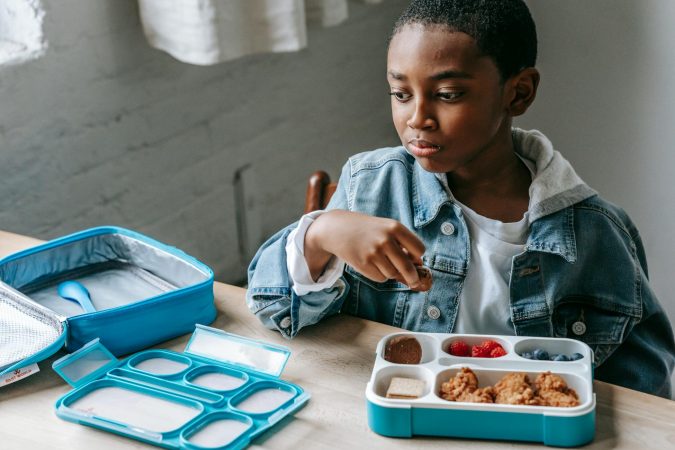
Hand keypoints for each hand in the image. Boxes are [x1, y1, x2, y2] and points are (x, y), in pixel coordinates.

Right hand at [304, 210, 425, 288]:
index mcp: (395, 227)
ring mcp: (374, 252)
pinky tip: (371, 264)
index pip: (419, 249)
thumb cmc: (367, 230)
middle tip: (414, 281)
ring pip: (393, 274)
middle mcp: (386, 239)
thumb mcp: (386, 228)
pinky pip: (381, 278)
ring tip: (380, 261)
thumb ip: (402, 243)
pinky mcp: (364, 264)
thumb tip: (418, 266)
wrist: (338, 229)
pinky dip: (379, 275)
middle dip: (413, 277)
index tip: (415, 260)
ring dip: (391, 272)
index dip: (418, 257)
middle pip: (408, 267)